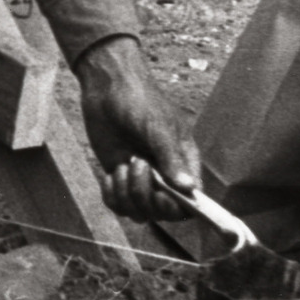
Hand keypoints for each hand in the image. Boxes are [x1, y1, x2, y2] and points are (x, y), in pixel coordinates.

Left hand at [75, 36, 195, 220]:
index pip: (192, 203)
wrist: (106, 87)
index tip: (162, 196)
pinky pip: (118, 204)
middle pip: (162, 212)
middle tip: (136, 164)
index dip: (178, 208)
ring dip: (126, 195)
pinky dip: (111, 195)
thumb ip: (171, 157)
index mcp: (185, 164)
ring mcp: (141, 179)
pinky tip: (109, 174)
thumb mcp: (157, 127)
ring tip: (122, 166)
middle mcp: (166, 176)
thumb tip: (188, 189)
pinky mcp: (119, 177)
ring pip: (138, 212)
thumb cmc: (139, 100)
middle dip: (145, 196)